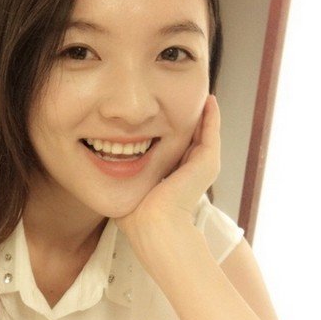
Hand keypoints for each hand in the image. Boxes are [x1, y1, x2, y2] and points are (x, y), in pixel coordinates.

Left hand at [114, 95, 220, 252]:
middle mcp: (191, 171)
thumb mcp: (131, 186)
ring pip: (205, 132)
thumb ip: (125, 174)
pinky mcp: (208, 162)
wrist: (152, 225)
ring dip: (203, 114)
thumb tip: (108, 161)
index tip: (164, 114)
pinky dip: (212, 116)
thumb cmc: (135, 215)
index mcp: (175, 178)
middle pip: (192, 137)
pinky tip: (209, 101)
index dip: (171, 130)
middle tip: (185, 97)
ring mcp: (203, 167)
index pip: (176, 148)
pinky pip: (212, 131)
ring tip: (202, 94)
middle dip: (188, 118)